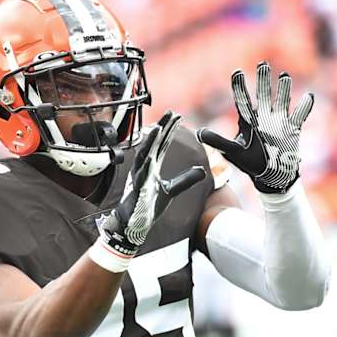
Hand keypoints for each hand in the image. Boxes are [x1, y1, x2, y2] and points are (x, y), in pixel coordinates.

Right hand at [97, 111, 205, 256]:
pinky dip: (145, 163)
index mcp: (152, 165)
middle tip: (171, 113)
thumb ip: (186, 179)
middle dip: (162, 128)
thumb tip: (202, 170)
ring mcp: (139, 176)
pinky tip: (150, 156)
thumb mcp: (172, 190)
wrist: (133, 223)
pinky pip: (140, 173)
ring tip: (159, 127)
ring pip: (145, 154)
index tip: (177, 116)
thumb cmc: (149, 206)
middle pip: (154, 144)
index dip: (169, 130)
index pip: (163, 143)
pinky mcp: (136, 188)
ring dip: (151, 141)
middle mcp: (145, 167)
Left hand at [197, 62, 313, 193]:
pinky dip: (305, 107)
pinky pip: (300, 115)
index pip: (243, 100)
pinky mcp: (292, 129)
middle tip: (262, 64)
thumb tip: (199, 133)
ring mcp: (279, 121)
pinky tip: (308, 96)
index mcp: (248, 120)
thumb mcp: (233, 152)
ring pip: (282, 100)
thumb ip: (218, 141)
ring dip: (284, 89)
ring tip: (284, 76)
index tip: (237, 72)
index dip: (240, 86)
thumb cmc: (250, 162)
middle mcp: (263, 117)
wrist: (271, 174)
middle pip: (263, 94)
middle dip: (263, 80)